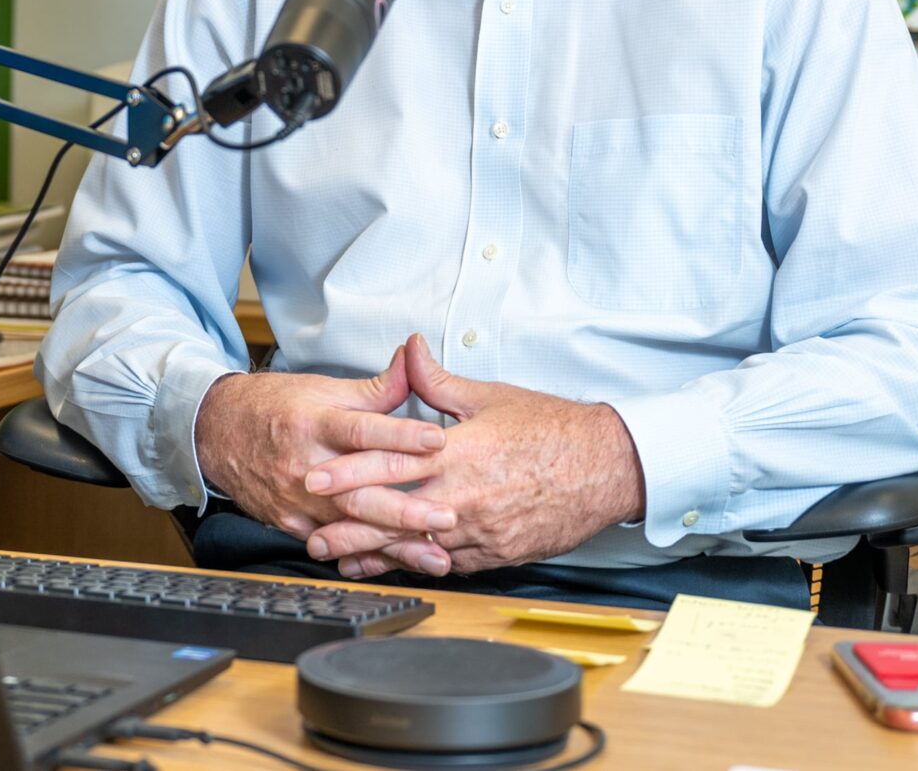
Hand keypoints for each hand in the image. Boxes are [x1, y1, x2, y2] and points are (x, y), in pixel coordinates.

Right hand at [192, 345, 455, 544]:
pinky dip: (367, 557)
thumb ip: (374, 388)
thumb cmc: (275, 407)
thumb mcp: (322, 388)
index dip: (400, 435)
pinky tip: (399, 566)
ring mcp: (297, 501)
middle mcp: (305, 465)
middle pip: (358, 491)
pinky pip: (333, 544)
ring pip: (351, 527)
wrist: (217, 433)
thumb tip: (413, 362)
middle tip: (447, 516)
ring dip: (396, 545)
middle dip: (405, 509)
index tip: (438, 440)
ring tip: (436, 556)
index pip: (361, 430)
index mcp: (313, 422)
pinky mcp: (292, 524)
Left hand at [301, 334, 644, 578]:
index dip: (349, 473)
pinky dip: (418, 566)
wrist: (606, 467)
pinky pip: (449, 564)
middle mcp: (465, 496)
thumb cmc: (552, 429)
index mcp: (459, 452)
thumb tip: (408, 349)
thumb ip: (438, 381)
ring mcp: (481, 530)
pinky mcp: (497, 553)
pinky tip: (395, 568)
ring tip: (341, 559)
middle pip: (394, 515)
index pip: (392, 464)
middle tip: (310, 535)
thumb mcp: (490, 396)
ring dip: (376, 554)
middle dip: (349, 527)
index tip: (315, 478)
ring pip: (417, 548)